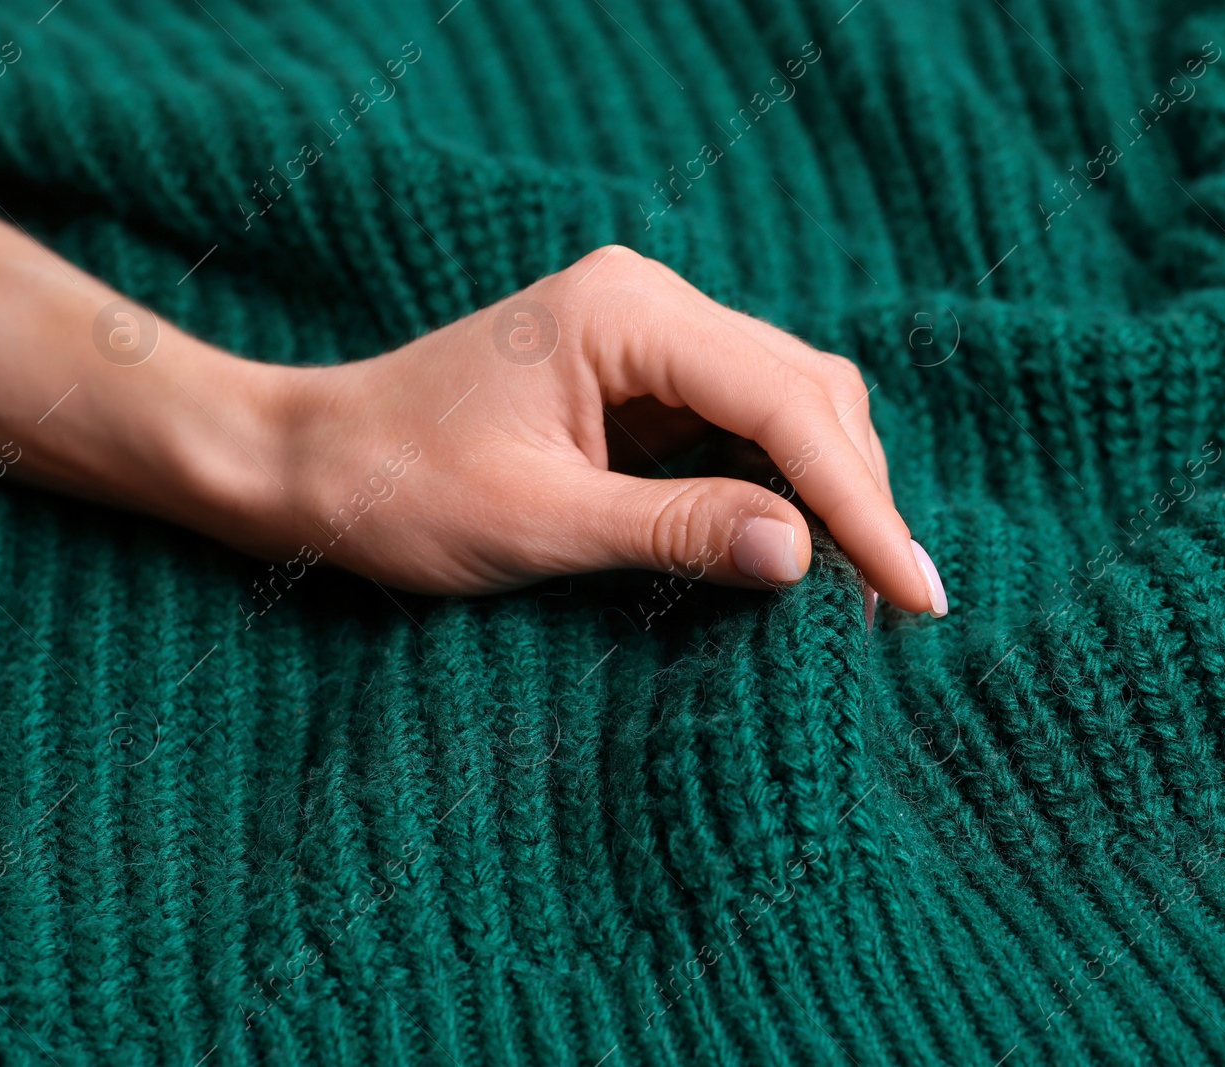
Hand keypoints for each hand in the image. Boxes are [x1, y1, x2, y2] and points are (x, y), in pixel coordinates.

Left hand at [245, 246, 948, 616]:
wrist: (310, 466)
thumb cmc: (398, 488)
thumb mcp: (540, 522)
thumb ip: (678, 532)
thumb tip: (807, 558)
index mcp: (627, 313)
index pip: (786, 404)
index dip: (859, 504)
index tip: (913, 592)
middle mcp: (651, 305)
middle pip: (807, 391)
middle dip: (856, 496)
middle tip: (894, 604)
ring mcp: (648, 339)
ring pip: (788, 406)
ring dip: (827, 494)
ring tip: (858, 591)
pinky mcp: (639, 382)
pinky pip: (740, 428)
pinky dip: (778, 490)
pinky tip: (795, 553)